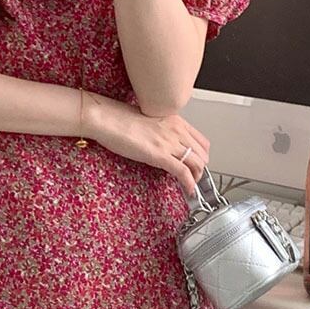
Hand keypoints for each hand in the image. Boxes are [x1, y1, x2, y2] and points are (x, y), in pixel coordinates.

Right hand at [82, 91, 209, 196]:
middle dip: (201, 168)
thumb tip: (162, 143)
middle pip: (202, 153)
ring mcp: (169, 142)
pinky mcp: (159, 155)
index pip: (201, 140)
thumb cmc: (119, 118)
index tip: (199, 163)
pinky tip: (188, 190)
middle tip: (195, 177)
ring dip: (197, 177)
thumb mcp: (148, 120)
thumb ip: (161, 130)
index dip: (203, 155)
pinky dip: (189, 184)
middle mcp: (176, 130)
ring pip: (197, 163)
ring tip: (192, 185)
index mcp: (174, 120)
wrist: (106, 118)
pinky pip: (183, 172)